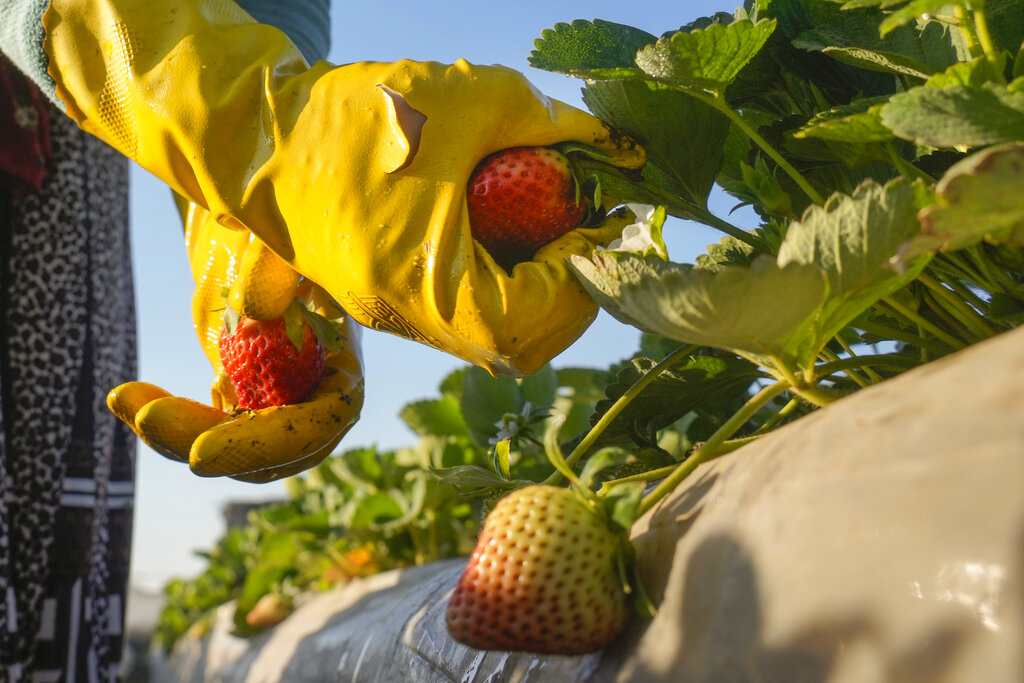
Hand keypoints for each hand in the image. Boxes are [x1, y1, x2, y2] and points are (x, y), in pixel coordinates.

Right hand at [45, 0, 644, 375]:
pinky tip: (507, 231)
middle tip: (588, 235)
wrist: (256, 130)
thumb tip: (619, 150)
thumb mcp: (473, 100)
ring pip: (491, 337)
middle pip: (519, 347)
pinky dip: (500, 286)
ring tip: (553, 230)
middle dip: (567, 295)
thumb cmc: (357, 114)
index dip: (581, 277)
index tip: (603, 223)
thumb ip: (554, 127)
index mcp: (425, 287)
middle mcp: (408, 319)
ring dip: (536, 294)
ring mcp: (392, 316)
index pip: (533, 322)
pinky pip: (460, 314)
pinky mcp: (384, 298)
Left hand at [107, 202, 363, 482]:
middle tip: (147, 418)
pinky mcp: (246, 398)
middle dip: (210, 445)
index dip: (268, 445)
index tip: (199, 454)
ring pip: (237, 447)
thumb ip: (274, 263)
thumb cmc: (275, 218)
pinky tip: (133, 395)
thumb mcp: (276, 233)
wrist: (249, 224)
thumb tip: (253, 309)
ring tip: (125, 398)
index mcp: (347, 354)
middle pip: (277, 449)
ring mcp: (282, 398)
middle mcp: (321, 388)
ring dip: (177, 435)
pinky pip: (210, 428)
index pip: (324, 420)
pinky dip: (168, 421)